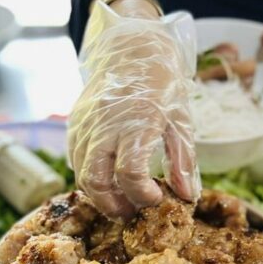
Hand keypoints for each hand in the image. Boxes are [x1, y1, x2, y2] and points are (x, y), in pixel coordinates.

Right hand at [68, 2, 199, 219]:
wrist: (130, 49)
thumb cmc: (161, 84)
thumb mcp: (181, 120)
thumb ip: (183, 160)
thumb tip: (188, 197)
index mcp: (136, 123)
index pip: (129, 172)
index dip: (142, 195)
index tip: (157, 199)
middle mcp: (104, 125)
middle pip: (95, 181)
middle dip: (113, 206)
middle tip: (131, 214)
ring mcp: (84, 126)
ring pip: (81, 175)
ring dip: (100, 195)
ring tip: (122, 201)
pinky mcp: (74, 125)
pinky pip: (76, 161)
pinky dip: (90, 178)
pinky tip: (109, 180)